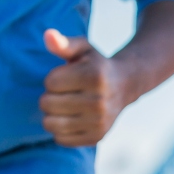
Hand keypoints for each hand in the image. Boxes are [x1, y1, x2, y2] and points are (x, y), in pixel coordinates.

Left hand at [42, 30, 130, 146]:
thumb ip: (63, 43)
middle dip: (50, 96)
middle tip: (64, 92)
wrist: (126, 85)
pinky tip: (71, 118)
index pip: (50, 82)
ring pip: (51, 124)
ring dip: (51, 114)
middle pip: (47, 104)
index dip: (53, 78)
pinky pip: (60, 139)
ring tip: (63, 105)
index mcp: (94, 76)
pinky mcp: (97, 137)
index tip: (66, 77)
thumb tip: (47, 35)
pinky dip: (60, 130)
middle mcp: (99, 101)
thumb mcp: (83, 49)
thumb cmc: (96, 65)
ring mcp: (99, 122)